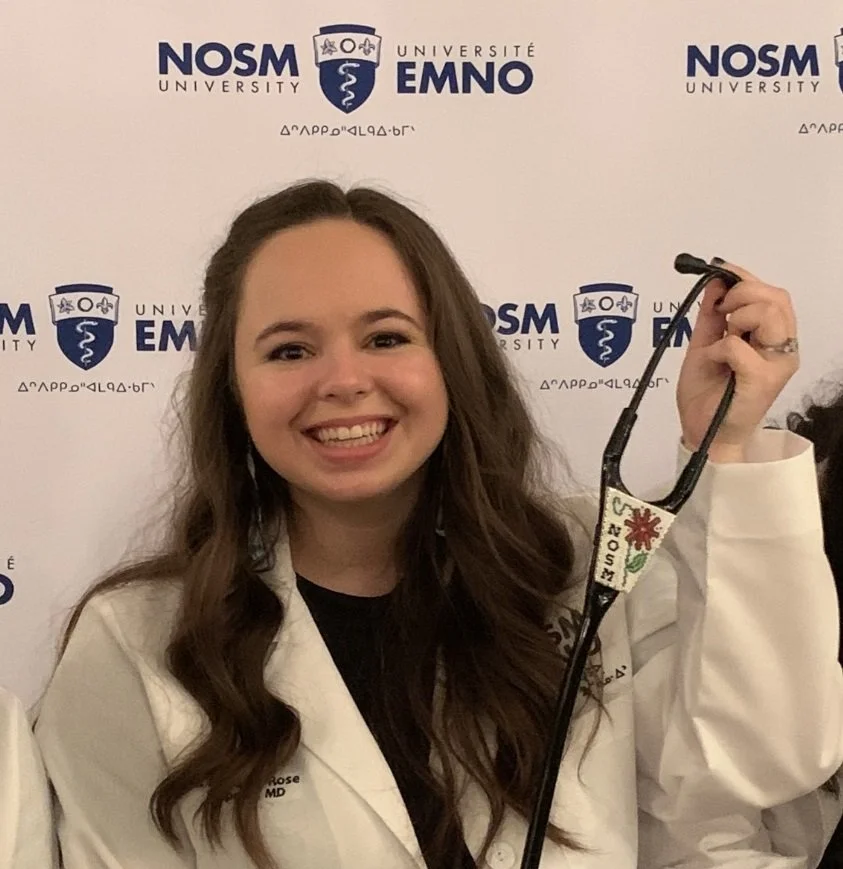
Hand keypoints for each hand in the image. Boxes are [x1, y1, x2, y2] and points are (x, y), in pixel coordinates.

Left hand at [676, 262, 798, 462]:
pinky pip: (738, 346)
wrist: (701, 433)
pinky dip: (719, 348)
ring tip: (722, 338)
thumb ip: (712, 316)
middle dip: (741, 294)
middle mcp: (782, 349)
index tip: (719, 273)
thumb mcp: (705, 345)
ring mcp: (776, 365)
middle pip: (776, 297)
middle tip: (721, 313)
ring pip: (767, 313)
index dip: (745, 278)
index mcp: (772, 339)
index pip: (773, 294)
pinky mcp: (762, 381)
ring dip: (737, 316)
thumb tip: (715, 282)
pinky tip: (714, 362)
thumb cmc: (707, 395)